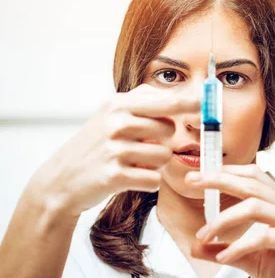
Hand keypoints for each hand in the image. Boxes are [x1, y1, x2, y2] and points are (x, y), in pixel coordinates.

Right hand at [29, 84, 199, 216]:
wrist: (61, 179)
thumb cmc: (95, 145)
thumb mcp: (112, 114)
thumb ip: (144, 102)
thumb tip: (184, 95)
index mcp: (118, 104)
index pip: (168, 101)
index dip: (192, 102)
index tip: (209, 101)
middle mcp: (116, 122)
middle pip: (170, 130)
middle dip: (164, 141)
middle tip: (144, 145)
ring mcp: (114, 149)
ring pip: (165, 156)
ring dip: (156, 164)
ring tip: (134, 162)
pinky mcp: (114, 176)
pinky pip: (154, 179)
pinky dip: (148, 182)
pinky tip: (131, 177)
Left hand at [185, 165, 274, 277]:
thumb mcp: (251, 260)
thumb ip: (226, 250)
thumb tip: (196, 245)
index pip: (254, 177)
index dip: (227, 172)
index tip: (200, 176)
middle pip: (253, 184)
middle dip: (219, 180)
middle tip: (194, 182)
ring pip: (256, 206)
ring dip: (224, 219)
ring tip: (205, 235)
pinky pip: (266, 237)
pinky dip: (241, 245)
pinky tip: (225, 256)